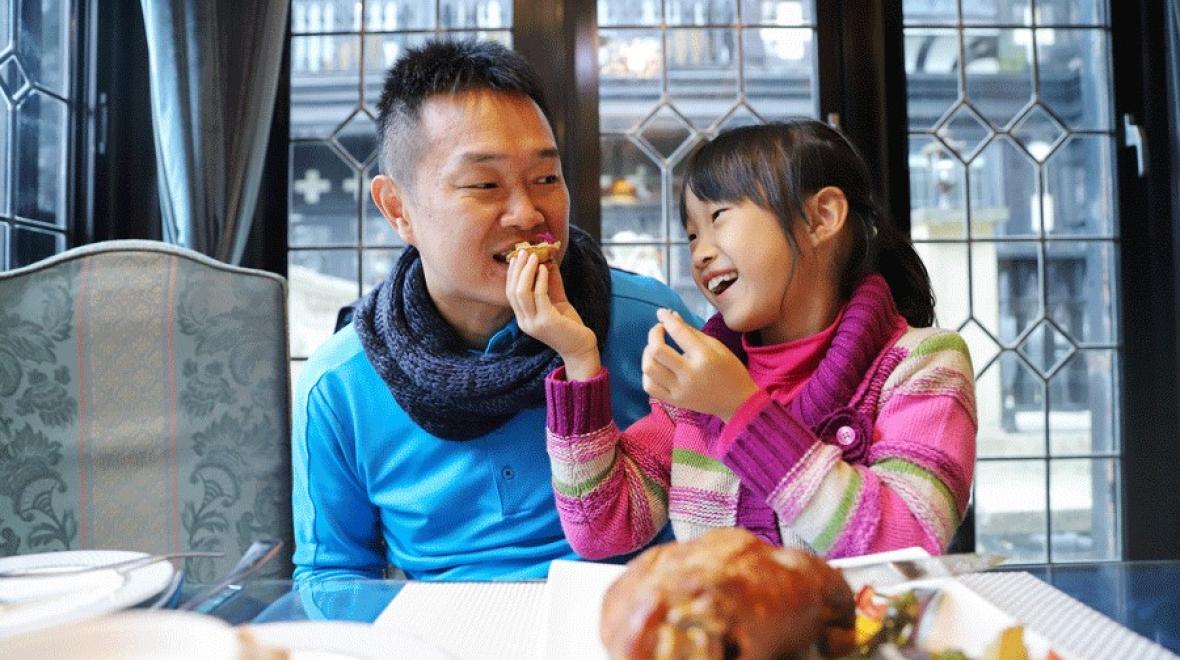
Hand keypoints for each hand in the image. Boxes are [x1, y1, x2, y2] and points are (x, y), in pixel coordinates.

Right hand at [506, 252, 600, 379]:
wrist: (581, 347)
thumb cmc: (569, 325)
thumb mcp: (557, 301)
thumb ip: (551, 284)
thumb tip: (547, 261)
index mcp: (523, 318)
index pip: (510, 293)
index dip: (512, 274)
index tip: (517, 256)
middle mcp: (524, 322)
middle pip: (512, 291)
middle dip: (517, 269)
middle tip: (524, 251)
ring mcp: (533, 323)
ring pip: (522, 292)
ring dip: (527, 271)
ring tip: (534, 256)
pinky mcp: (546, 321)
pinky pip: (539, 296)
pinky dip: (540, 279)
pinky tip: (545, 268)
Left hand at [642, 309, 757, 420]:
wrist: (737, 403)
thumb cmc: (730, 371)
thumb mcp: (716, 346)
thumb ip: (692, 331)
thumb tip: (672, 316)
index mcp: (704, 357)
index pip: (679, 333)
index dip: (666, 319)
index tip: (661, 312)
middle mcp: (689, 374)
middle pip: (657, 351)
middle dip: (654, 334)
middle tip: (659, 330)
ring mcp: (680, 390)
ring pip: (649, 369)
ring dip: (647, 354)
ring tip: (654, 348)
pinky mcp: (675, 401)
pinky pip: (650, 387)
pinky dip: (647, 374)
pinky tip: (656, 366)